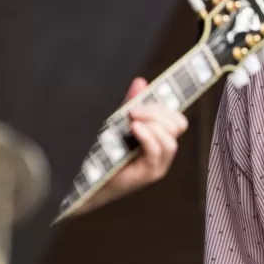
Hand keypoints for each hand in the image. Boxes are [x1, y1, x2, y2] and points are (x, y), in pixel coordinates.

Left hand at [101, 77, 187, 203]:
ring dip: (152, 125)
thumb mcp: (117, 123)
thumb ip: (131, 104)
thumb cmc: (102, 153)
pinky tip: (133, 130)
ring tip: (132, 122)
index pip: (177, 120)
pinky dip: (148, 136)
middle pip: (177, 125)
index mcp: (159, 138)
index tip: (143, 101)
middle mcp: (163, 152)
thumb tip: (141, 82)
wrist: (86, 181)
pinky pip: (157, 150)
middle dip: (157, 112)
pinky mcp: (150, 173)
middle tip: (134, 111)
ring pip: (170, 139)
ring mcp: (158, 164)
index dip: (164, 107)